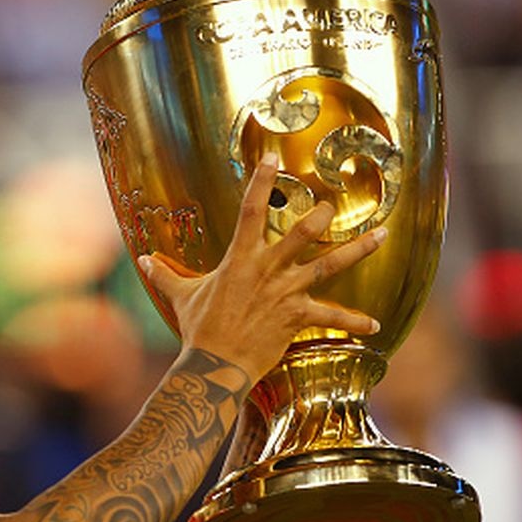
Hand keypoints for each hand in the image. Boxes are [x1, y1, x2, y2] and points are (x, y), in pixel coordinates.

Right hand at [138, 152, 384, 382]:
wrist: (215, 364)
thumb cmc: (199, 328)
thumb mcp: (180, 295)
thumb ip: (164, 274)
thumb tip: (140, 260)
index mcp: (240, 258)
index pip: (250, 210)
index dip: (261, 181)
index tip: (272, 157)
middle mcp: (267, 270)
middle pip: (301, 234)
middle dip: (320, 217)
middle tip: (333, 206)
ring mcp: (286, 293)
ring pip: (327, 266)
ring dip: (356, 251)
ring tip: (380, 236)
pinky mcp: (297, 317)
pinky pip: (332, 317)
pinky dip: (354, 320)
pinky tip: (376, 323)